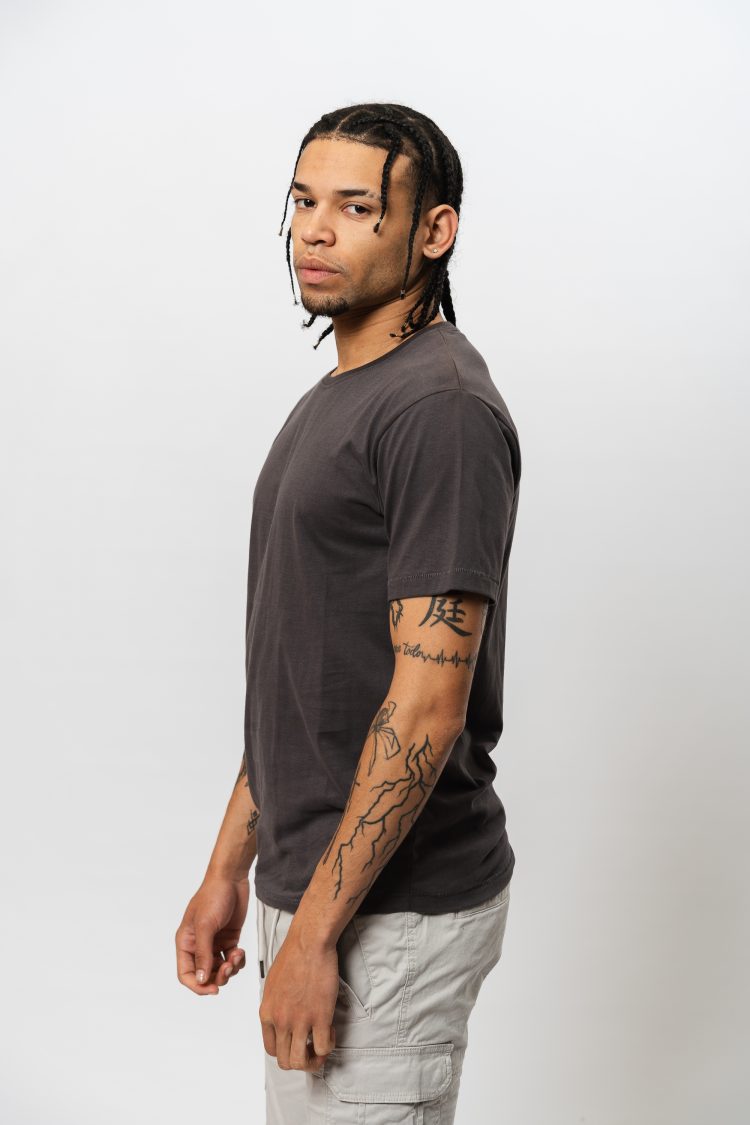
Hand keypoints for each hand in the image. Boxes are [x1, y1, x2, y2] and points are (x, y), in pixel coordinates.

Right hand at [175, 874, 248, 994]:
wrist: (232, 878)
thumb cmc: (214, 896)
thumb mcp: (206, 925)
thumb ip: (203, 954)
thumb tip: (202, 979)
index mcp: (186, 942)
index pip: (186, 974)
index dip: (198, 986)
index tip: (213, 989)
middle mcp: (198, 945)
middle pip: (205, 975)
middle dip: (218, 976)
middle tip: (229, 967)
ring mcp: (214, 943)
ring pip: (220, 970)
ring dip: (230, 968)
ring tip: (237, 954)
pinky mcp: (228, 939)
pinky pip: (232, 960)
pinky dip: (238, 961)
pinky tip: (240, 951)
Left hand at [259, 923, 338, 1070]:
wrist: (308, 942)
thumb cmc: (292, 956)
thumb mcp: (271, 984)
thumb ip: (274, 1005)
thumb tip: (281, 1018)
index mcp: (267, 1013)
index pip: (271, 1049)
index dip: (286, 1050)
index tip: (297, 1042)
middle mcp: (280, 1021)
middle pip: (285, 1061)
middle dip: (300, 1060)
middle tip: (311, 1049)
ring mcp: (300, 1021)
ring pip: (301, 1062)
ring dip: (313, 1061)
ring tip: (321, 1046)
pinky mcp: (320, 1016)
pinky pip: (323, 1048)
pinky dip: (328, 1046)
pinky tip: (331, 1030)